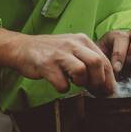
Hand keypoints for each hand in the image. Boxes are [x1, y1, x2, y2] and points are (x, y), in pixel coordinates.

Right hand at [0, 28, 116, 95]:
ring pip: (81, 71)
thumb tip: (104, 81)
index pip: (103, 59)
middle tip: (94, 91)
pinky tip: (59, 84)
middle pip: (96, 63)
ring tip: (74, 83)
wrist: (21, 47)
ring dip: (81, 83)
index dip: (109, 78)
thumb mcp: (71, 48)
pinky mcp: (46, 65)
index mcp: (82, 40)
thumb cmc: (49, 51)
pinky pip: (62, 83)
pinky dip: (63, 88)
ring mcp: (59, 54)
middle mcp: (72, 44)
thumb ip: (87, 59)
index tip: (108, 90)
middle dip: (99, 81)